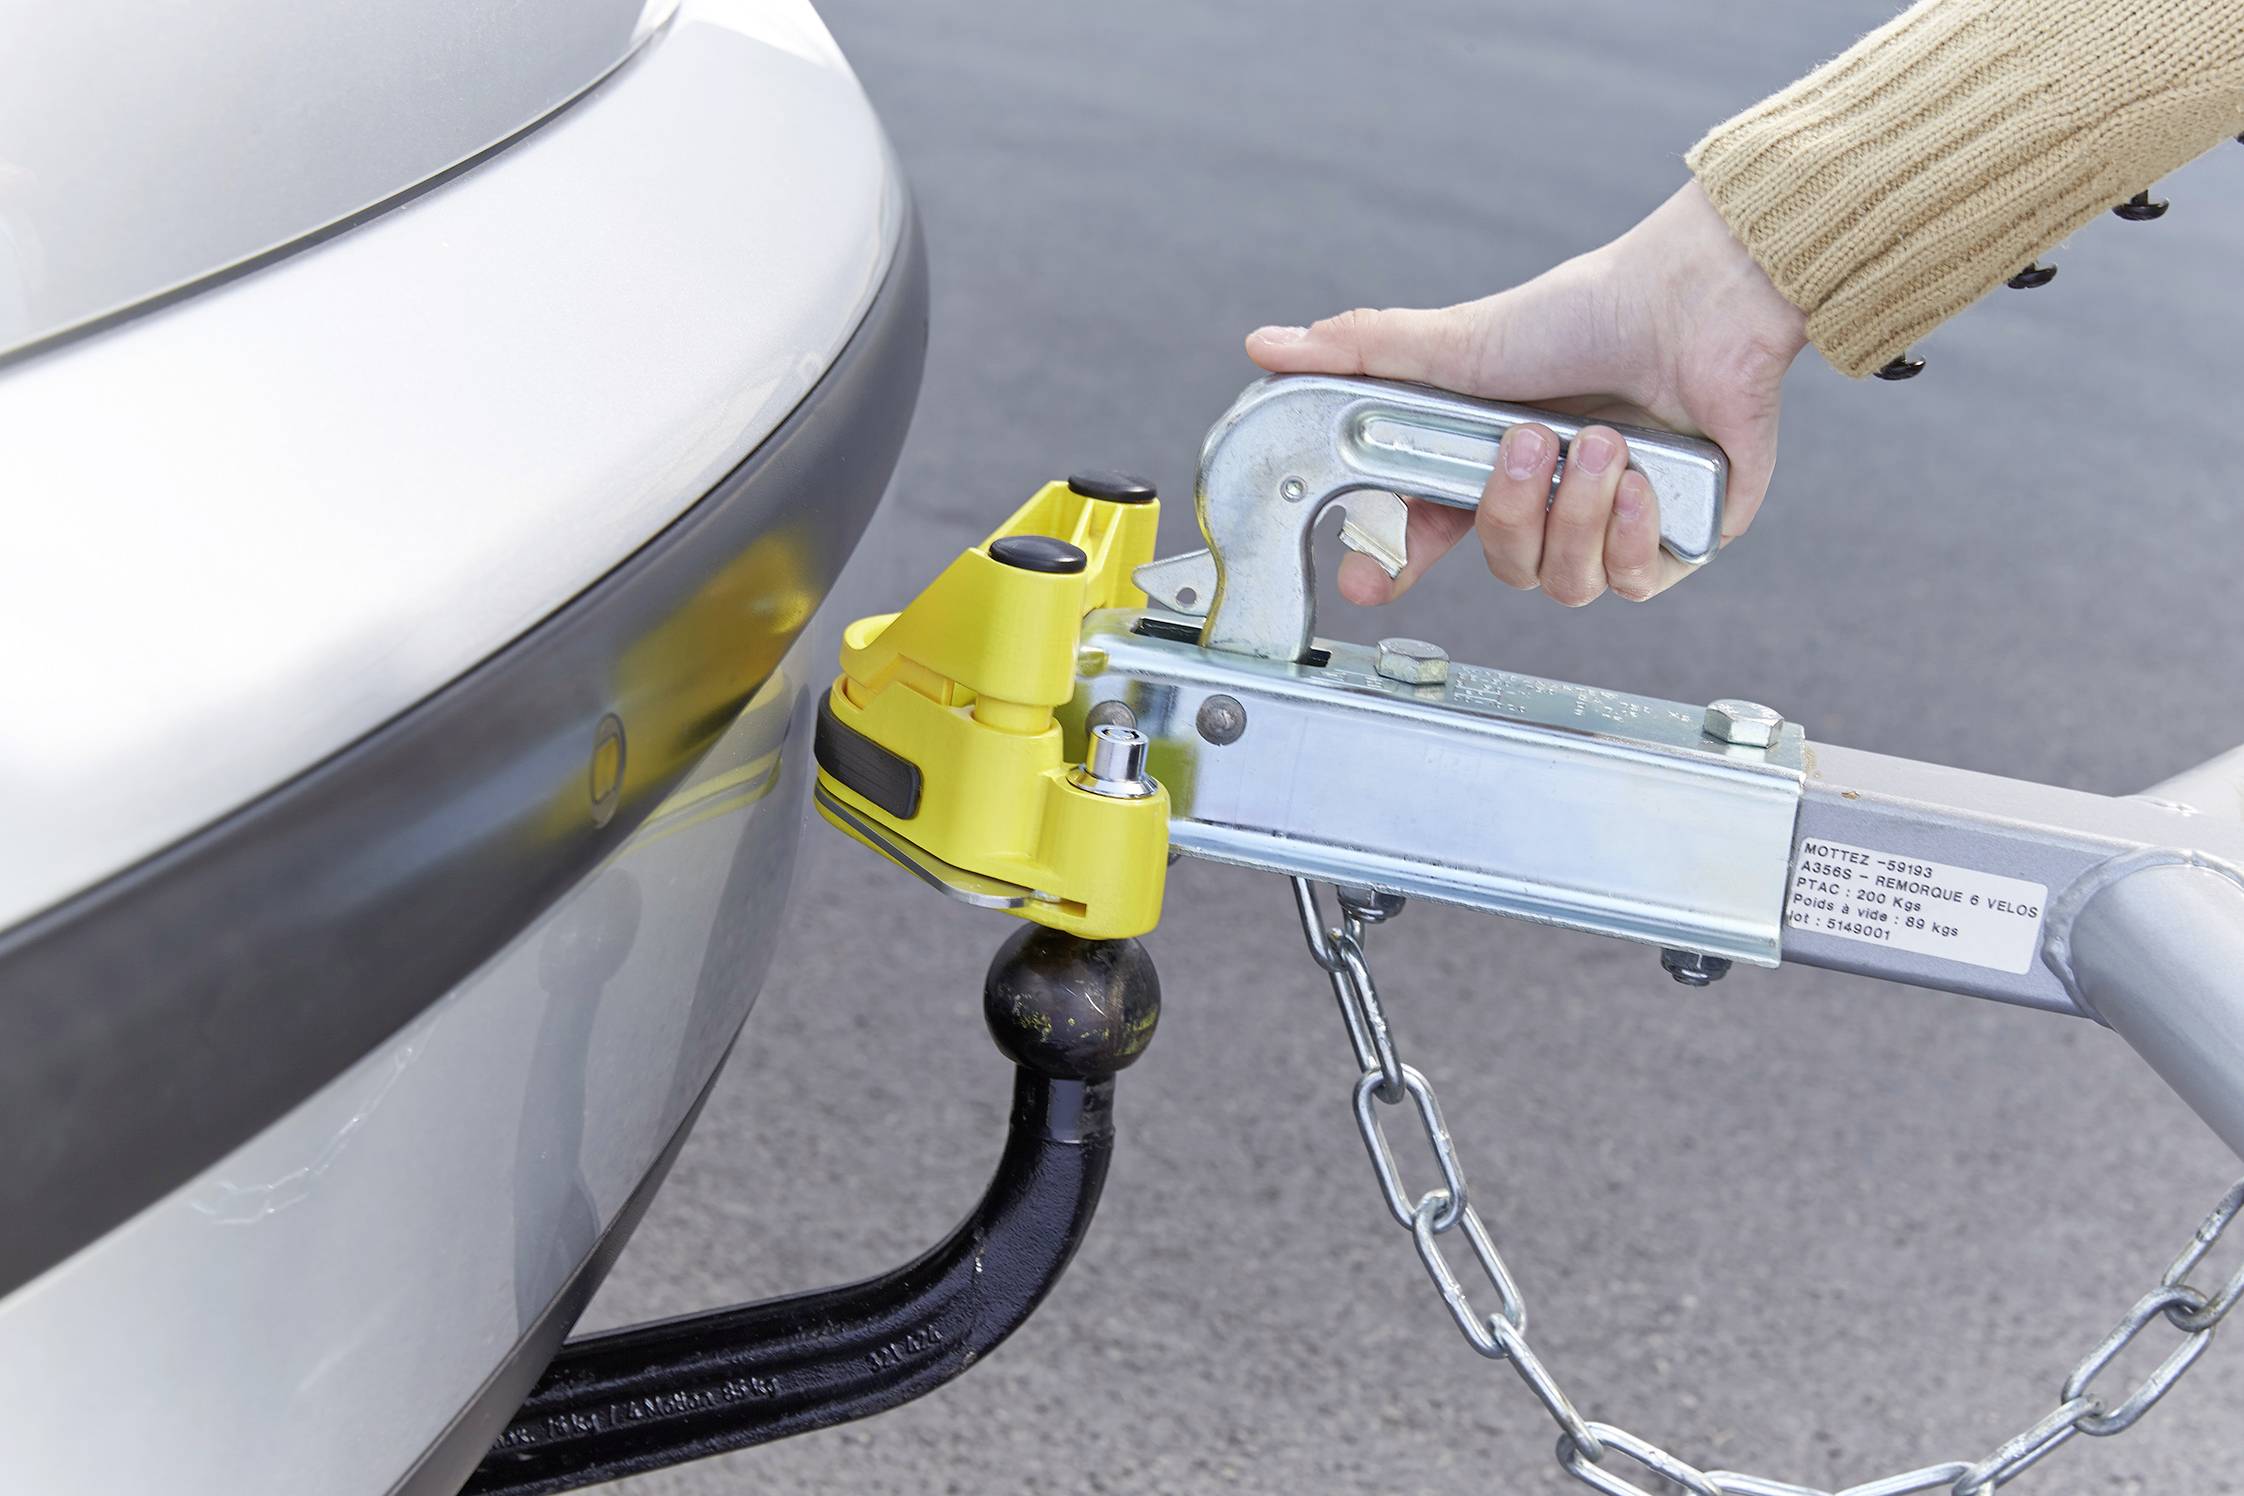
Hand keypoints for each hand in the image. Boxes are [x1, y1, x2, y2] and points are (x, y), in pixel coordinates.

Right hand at [1245, 181, 1806, 606]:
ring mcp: (1612, 527)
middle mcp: (1550, 504)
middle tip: (1533, 440)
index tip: (1367, 585)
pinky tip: (1641, 479)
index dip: (1391, 570)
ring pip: (1568, 585)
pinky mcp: (1676, 540)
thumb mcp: (1455, 344)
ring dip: (1577, 513)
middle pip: (1505, 570)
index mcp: (1490, 469)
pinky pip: (1635, 584)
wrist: (1694, 302)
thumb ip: (1359, 355)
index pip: (1426, 541)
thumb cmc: (1583, 313)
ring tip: (1602, 442)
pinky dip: (1631, 531)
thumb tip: (1264, 346)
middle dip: (1513, 510)